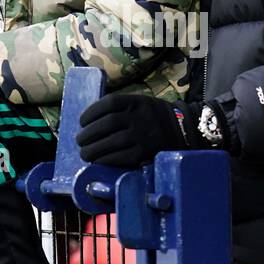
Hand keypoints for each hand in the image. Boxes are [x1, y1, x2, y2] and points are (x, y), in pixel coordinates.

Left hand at [77, 96, 191, 167]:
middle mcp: (139, 117)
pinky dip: (105, 160)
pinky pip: (120, 158)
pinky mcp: (145, 153)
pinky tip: (98, 161)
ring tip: (85, 153)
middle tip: (79, 140)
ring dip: (93, 150)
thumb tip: (90, 120)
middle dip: (88, 134)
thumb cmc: (154, 117)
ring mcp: (143, 136)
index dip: (90, 113)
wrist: (184, 131)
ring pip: (111, 143)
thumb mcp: (141, 103)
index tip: (82, 121)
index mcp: (137, 102)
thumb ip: (120, 108)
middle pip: (106, 124)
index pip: (108, 104)